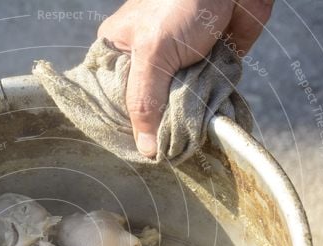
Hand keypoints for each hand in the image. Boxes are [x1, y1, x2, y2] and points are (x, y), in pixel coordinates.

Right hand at [98, 0, 273, 156]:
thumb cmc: (184, 1)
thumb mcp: (153, 53)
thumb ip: (145, 102)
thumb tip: (146, 150)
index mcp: (119, 51)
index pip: (113, 100)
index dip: (124, 127)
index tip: (138, 153)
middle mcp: (146, 60)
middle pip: (146, 107)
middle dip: (159, 126)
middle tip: (167, 150)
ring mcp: (178, 64)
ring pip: (176, 106)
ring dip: (186, 119)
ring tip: (189, 139)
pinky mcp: (208, 66)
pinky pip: (203, 98)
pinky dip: (209, 109)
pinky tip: (208, 124)